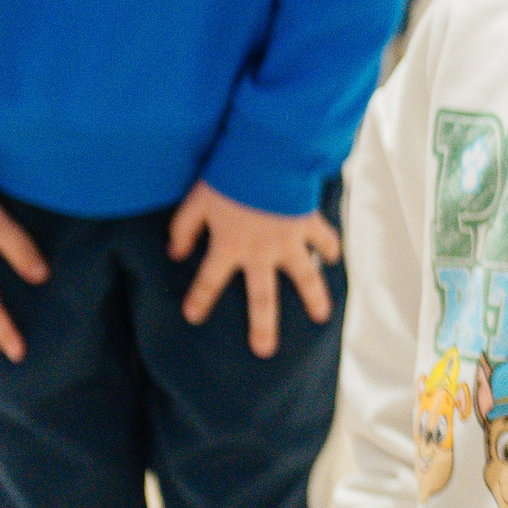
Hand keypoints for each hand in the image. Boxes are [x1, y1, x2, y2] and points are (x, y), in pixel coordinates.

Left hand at [168, 180, 342, 358]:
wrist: (266, 157)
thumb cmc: (228, 177)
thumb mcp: (195, 201)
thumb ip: (184, 228)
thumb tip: (175, 253)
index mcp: (229, 247)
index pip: (209, 281)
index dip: (200, 299)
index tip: (193, 316)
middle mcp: (261, 253)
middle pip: (262, 297)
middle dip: (262, 326)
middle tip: (264, 351)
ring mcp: (289, 242)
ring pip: (305, 277)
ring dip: (313, 298)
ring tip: (321, 316)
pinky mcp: (308, 224)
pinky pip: (324, 240)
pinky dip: (329, 248)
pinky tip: (333, 260)